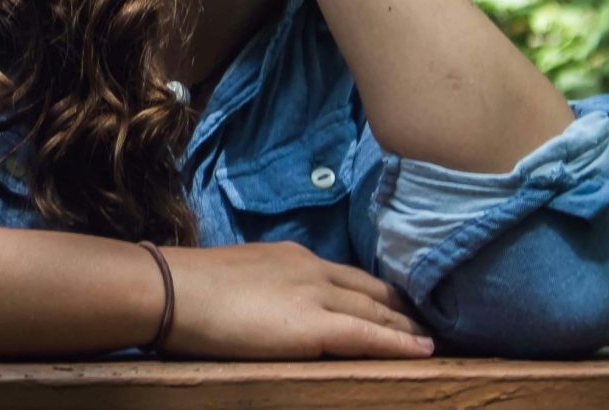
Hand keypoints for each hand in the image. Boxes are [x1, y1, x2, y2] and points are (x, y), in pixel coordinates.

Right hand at [161, 241, 433, 359]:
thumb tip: (271, 306)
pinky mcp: (314, 325)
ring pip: (376, 311)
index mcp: (292, 256)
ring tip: (432, 338)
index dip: (376, 291)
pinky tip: (423, 350)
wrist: (176, 290)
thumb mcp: (239, 278)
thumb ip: (265, 287)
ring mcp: (315, 295)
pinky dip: (400, 343)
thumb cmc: (193, 288)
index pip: (347, 275)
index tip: (397, 303)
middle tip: (427, 320)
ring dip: (407, 326)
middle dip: (401, 306)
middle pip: (370, 288)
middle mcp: (311, 268)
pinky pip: (369, 335)